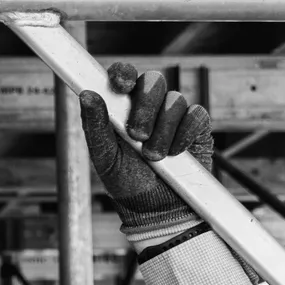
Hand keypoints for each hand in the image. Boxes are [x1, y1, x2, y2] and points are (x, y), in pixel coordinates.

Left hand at [79, 63, 212, 236]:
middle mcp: (150, 106)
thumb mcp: (104, 158)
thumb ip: (95, 126)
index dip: (124, 72)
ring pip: (174, 100)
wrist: (156, 211)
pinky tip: (175, 153)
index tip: (121, 84)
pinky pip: (196, 115)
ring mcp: (175, 116)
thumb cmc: (126, 183)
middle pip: (153, 81)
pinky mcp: (197, 128)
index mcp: (123, 107)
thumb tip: (86, 94)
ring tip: (154, 157)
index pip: (125, 76)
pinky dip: (184, 134)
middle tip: (137, 135)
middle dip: (145, 107)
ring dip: (163, 130)